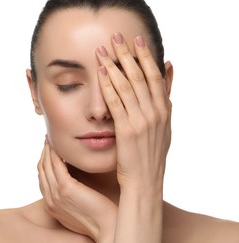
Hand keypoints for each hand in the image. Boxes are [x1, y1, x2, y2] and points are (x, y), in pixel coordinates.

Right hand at [38, 140, 116, 240]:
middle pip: (41, 169)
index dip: (44, 160)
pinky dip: (56, 153)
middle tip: (49, 139)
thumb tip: (73, 180)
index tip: (50, 148)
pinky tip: (61, 145)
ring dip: (48, 149)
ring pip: (46, 165)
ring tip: (53, 138)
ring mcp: (56, 194)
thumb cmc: (98, 217)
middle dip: (44, 152)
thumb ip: (70, 194)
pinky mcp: (66, 189)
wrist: (108, 228)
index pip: (42, 177)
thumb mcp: (79, 206)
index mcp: (51, 204)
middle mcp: (49, 200)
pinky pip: (56, 165)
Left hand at [96, 33, 171, 192]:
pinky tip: (100, 73)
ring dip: (115, 66)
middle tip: (116, 37)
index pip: (155, 76)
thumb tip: (165, 80)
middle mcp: (155, 113)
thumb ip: (163, 104)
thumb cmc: (149, 157)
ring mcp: (142, 121)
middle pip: (141, 76)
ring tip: (103, 51)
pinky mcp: (127, 131)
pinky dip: (108, 86)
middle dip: (128, 54)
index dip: (146, 57)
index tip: (137, 41)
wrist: (144, 183)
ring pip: (128, 86)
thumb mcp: (163, 130)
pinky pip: (116, 103)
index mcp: (164, 111)